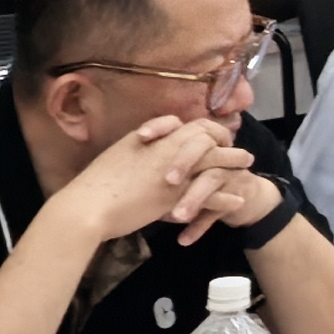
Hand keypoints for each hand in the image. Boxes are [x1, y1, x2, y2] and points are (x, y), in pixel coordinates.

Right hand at [64, 113, 238, 246]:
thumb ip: (138, 148)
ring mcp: (174, 173)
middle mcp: (167, 149)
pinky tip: (238, 200)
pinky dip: (225, 197)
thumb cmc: (94, 185)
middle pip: (206, 137)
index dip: (203, 129)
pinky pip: (209, 195)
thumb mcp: (119, 154)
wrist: (85, 208)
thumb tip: (145, 142)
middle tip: (238, 144)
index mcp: (152, 137)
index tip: (213, 133)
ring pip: (214, 162)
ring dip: (233, 161)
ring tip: (248, 164)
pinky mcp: (176, 197)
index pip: (187, 125)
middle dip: (225, 139)